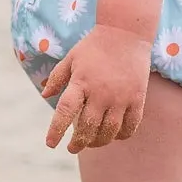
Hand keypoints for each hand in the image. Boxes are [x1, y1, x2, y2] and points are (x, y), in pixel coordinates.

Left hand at [41, 24, 153, 152]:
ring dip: (98, 142)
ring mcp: (120, 97)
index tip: (50, 144)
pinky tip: (114, 135)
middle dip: (78, 143)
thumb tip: (44, 95)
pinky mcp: (137, 99)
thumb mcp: (71, 58)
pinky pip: (130, 126)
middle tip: (72, 148)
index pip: (64, 112)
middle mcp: (100, 93)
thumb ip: (57, 77)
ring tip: (91, 143)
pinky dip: (121, 135)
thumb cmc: (94, 45)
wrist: (126, 32)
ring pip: (109, 132)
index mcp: (80, 82)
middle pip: (87, 128)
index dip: (56, 131)